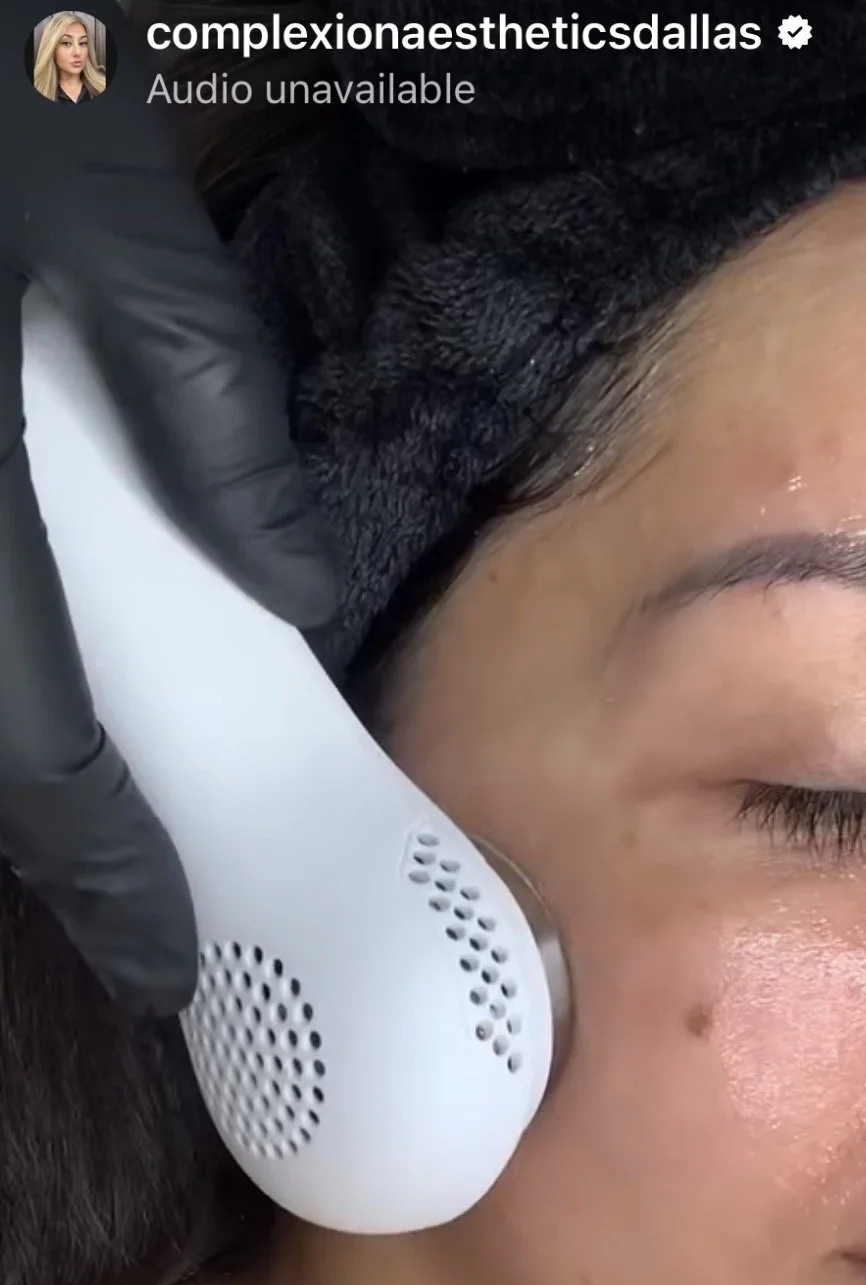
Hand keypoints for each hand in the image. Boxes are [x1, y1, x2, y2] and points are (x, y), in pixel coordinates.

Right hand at [0, 4, 339, 1011]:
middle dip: (50, 841)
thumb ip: (201, 399)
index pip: (31, 733)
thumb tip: (286, 584)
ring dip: (18, 771)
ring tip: (95, 811)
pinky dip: (4, 682)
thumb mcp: (96, 201)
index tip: (160, 950)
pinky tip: (46, 683)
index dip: (99, 865)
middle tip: (127, 899)